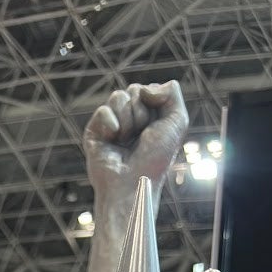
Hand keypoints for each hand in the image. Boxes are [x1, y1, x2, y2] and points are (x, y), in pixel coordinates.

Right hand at [84, 81, 187, 199]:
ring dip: (128, 120)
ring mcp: (111, 125)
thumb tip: (144, 87)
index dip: (154, 103)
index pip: (148, 89)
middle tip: (140, 138)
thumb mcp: (177, 122)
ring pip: (118, 97)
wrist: (132, 184)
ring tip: (126, 141)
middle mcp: (129, 119)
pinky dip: (111, 124)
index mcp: (149, 116)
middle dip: (140, 113)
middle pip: (134, 89)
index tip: (156, 128)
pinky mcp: (94, 132)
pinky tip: (113, 139)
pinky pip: (103, 110)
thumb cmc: (155, 160)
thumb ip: (172, 93)